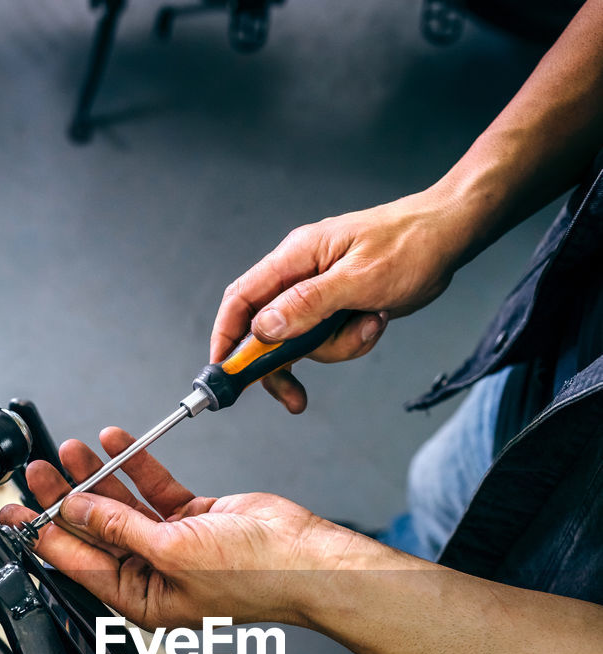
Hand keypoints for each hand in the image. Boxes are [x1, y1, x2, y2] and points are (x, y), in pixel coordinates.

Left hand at [0, 428, 349, 630]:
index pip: (79, 562)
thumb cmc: (255, 576)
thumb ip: (120, 527)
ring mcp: (173, 544)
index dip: (44, 534)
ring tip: (70, 449)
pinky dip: (135, 464)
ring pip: (121, 505)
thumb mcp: (172, 551)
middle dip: (64, 498)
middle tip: (37, 472)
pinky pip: (153, 487)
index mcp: (142, 599)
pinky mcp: (193, 518)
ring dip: (97, 475)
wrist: (305, 556)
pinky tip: (116, 441)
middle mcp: (153, 573)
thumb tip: (78, 508)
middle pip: (95, 530)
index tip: (15, 513)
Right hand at [211, 189, 465, 411]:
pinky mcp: (338, 307)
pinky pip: (329, 340)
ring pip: (304, 342)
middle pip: (267, 331)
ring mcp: (319, 293)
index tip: (224, 373)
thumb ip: (308, 304)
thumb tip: (263, 328)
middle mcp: (301, 275)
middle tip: (295, 397)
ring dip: (335, 348)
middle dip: (282, 364)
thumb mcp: (359, 279)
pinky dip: (351, 342)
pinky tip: (375, 322)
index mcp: (296, 257)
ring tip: (369, 325)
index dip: (227, 337)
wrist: (448, 237)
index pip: (242, 299)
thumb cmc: (409, 245)